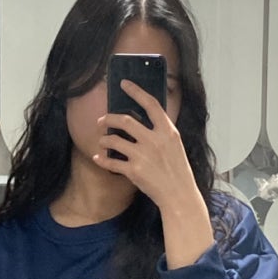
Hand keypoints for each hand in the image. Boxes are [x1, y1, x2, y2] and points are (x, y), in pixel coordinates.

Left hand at [93, 80, 213, 267]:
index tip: (124, 83)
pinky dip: (102, 159)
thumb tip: (141, 121)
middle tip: (101, 120)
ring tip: (101, 141)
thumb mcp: (175, 146)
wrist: (179, 195)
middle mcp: (154, 140)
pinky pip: (111, 161)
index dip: (136, 91)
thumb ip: (160, 132)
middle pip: (124, 120)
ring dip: (103, 139)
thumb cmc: (177, 170)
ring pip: (113, 140)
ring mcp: (143, 155)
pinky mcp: (133, 171)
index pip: (151, 104)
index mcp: (168, 131)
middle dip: (108, 118)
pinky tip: (98, 158)